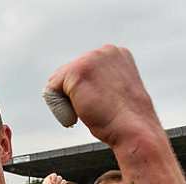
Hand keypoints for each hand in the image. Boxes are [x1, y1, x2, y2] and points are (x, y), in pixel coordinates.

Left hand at [45, 45, 162, 147]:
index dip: (85, 94)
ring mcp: (91, 58)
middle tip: (99, 109)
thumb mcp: (115, 92)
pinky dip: (60, 109)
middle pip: (66, 76)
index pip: (81, 72)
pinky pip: (51, 92)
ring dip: (68, 104)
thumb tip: (84, 86)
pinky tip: (82, 112)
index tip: (105, 104)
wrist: (134, 130)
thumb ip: (100, 82)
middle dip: (75, 97)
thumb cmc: (126, 120)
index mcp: (116, 54)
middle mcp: (104, 51)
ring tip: (93, 109)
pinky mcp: (77, 71)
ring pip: (57, 84)